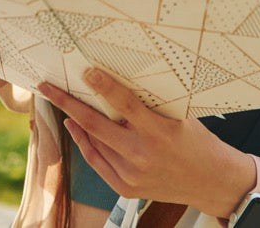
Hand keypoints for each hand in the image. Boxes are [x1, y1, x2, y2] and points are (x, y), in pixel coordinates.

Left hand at [39, 69, 252, 217]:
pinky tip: (75, 127)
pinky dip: (84, 142)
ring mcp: (132, 174)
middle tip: (49, 87)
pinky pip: (97, 160)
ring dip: (75, 121)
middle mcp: (142, 154)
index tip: (86, 71)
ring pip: (93, 142)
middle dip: (68, 103)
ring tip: (61, 101)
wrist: (210, 181)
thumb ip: (151, 104)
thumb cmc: (197, 142)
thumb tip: (119, 81)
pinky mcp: (126, 187)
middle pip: (96, 125)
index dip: (104, 87)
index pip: (125, 104)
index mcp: (159, 132)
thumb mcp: (180, 116)